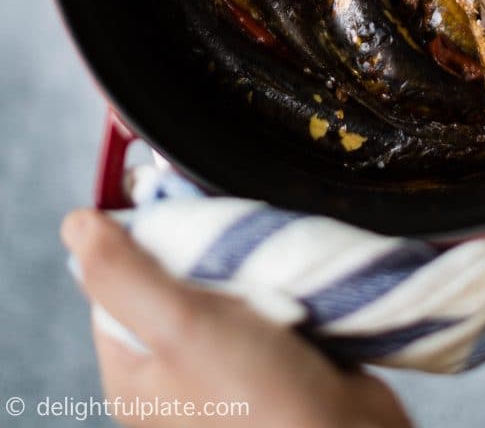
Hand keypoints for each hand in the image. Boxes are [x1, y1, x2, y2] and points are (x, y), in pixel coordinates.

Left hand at [61, 210, 410, 427]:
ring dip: (241, 256)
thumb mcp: (181, 326)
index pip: (115, 283)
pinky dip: (273, 273)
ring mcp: (224, 362)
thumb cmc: (260, 399)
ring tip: (259, 251)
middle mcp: (174, 370)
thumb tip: (75, 225)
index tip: (172, 209)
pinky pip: (261, 292)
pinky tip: (285, 268)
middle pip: (170, 277)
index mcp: (136, 373)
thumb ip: (125, 275)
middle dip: (199, 246)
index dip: (140, 241)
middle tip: (225, 230)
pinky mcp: (271, 350)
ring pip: (220, 280)